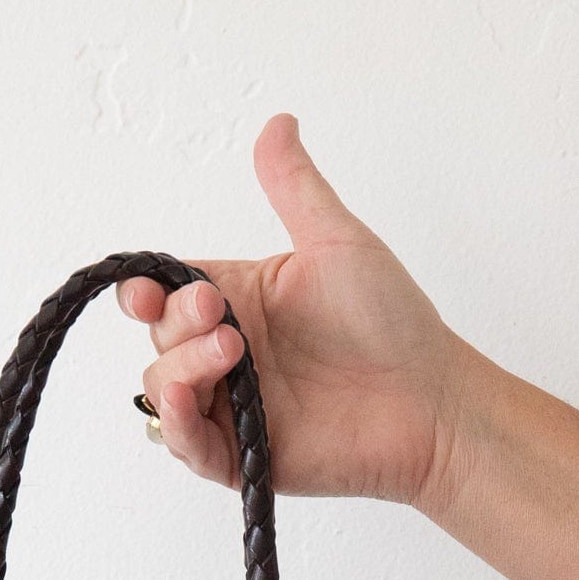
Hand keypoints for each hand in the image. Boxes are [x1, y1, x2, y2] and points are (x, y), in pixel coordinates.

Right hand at [121, 114, 474, 509]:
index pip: (167, 294)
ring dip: (179, 369)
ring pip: (161, 391)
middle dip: (177, 324)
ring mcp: (230, 408)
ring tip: (230, 354)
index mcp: (239, 302)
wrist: (430, 401)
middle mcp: (225, 355)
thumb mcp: (337, 243)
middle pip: (160, 339)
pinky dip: (175, 425)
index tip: (152, 291)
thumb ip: (294, 188)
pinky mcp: (241, 457)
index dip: (148, 292)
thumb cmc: (393, 323)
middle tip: (223, 317)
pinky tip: (185, 400)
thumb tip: (276, 122)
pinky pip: (185, 446)